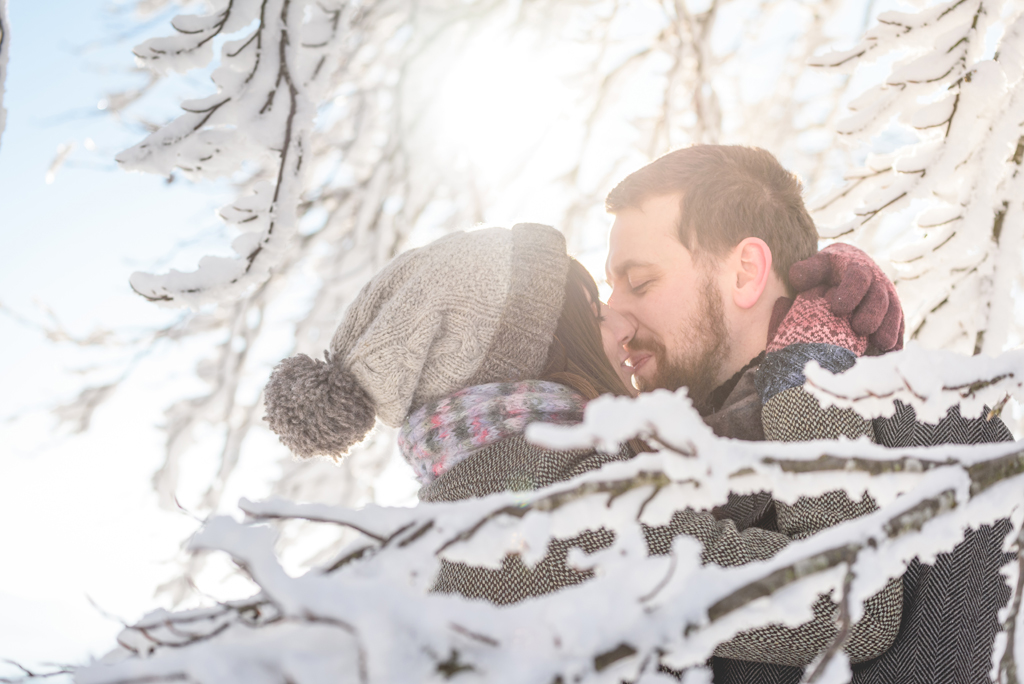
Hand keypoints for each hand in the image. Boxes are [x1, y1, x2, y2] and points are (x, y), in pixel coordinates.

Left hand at [789, 243, 903, 351]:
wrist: (851, 268)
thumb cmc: (829, 271)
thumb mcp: (817, 266)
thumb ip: (806, 271)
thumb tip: (796, 280)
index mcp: (857, 269)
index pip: (858, 277)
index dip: (850, 291)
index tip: (837, 308)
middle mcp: (877, 283)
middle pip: (880, 297)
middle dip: (872, 313)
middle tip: (860, 329)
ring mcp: (888, 299)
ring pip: (894, 312)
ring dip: (889, 328)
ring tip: (882, 344)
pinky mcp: (893, 315)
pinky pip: (899, 327)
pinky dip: (897, 339)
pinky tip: (891, 353)